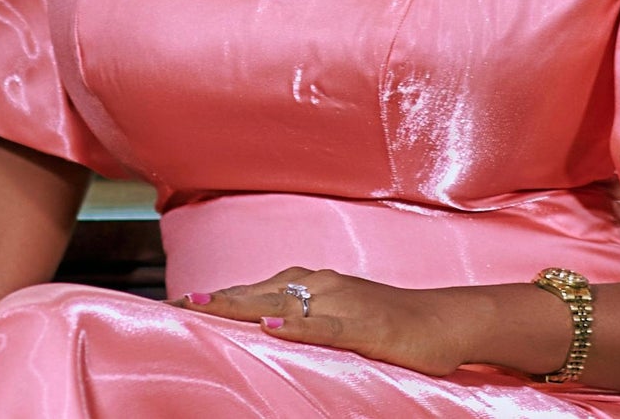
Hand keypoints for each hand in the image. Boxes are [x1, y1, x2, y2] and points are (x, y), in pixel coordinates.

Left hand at [172, 265, 474, 376]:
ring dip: (242, 305)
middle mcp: (323, 284)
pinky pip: (326, 325)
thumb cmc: (393, 324)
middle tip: (174, 305)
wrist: (445, 320)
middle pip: (259, 292)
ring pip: (284, 301)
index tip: (176, 303)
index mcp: (315, 285)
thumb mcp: (341, 321)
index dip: (217, 297)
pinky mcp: (366, 324)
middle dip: (217, 300)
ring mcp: (344, 301)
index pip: (255, 290)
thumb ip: (306, 324)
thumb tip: (266, 334)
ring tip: (205, 308)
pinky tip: (273, 327)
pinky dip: (298, 324)